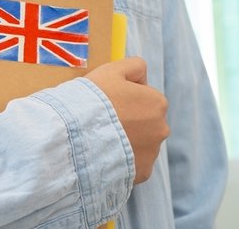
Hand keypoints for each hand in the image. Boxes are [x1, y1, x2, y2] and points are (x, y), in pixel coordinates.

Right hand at [85, 57, 168, 183]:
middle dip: (129, 122)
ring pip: (139, 144)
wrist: (76, 135)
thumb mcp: (111, 70)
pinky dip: (121, 161)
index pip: (144, 98)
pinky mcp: (141, 173)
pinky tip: (103, 154)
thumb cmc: (93, 100)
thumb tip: (142, 73)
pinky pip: (132, 164)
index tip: (106, 102)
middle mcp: (161, 129)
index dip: (124, 98)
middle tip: (102, 122)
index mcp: (157, 102)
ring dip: (125, 142)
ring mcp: (152, 153)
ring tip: (100, 139)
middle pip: (145, 123)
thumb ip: (133, 65)